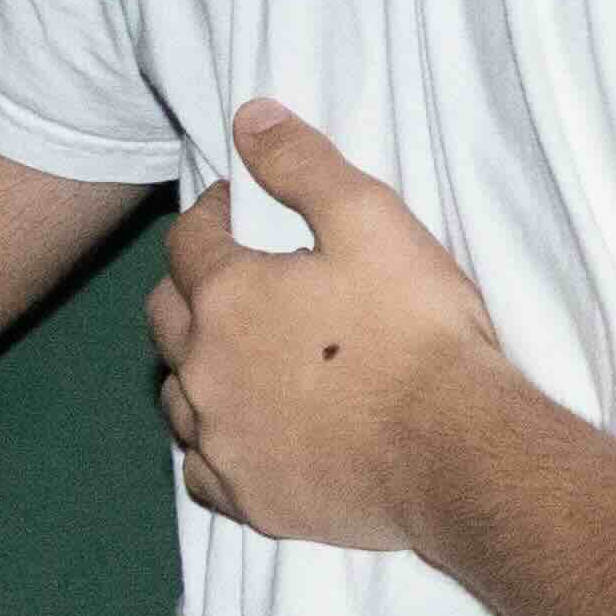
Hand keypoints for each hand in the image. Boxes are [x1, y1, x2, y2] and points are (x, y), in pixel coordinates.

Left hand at [149, 100, 513, 553]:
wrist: (451, 448)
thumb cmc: (415, 328)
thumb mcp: (372, 220)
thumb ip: (304, 166)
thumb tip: (250, 117)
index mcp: (227, 296)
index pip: (189, 239)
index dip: (213, 214)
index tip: (242, 208)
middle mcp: (203, 369)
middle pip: (165, 315)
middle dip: (192, 286)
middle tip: (243, 277)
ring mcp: (220, 440)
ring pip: (175, 396)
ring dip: (197, 366)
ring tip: (243, 357)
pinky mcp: (246, 497)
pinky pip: (200, 468)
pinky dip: (213, 443)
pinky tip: (244, 434)